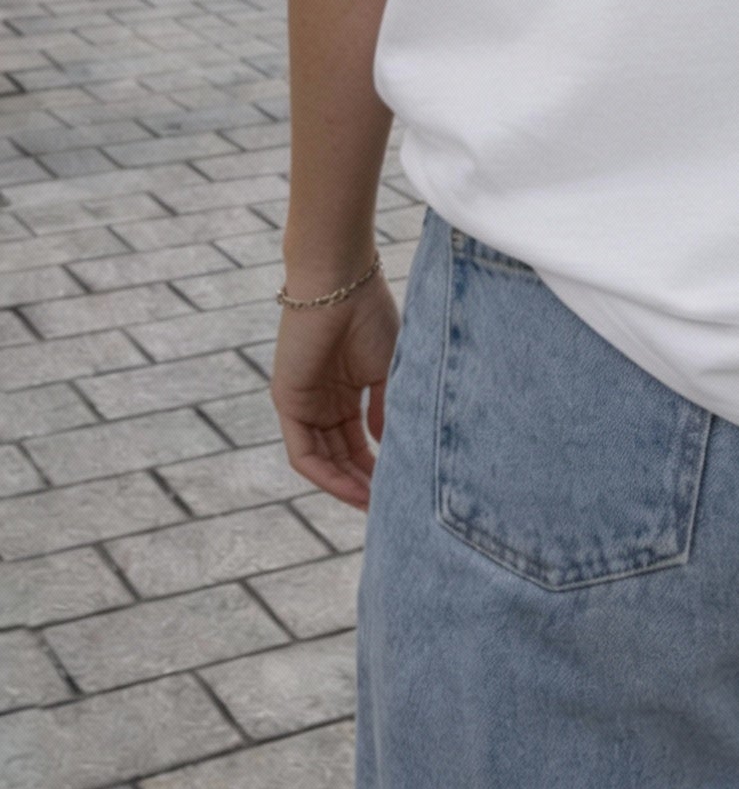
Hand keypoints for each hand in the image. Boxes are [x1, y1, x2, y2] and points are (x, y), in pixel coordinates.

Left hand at [269, 273, 400, 509]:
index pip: (359, 440)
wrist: (341, 282)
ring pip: (323, 458)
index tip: (400, 487)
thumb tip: (386, 446)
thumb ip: (386, 409)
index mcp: (348, 388)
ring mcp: (304, 402)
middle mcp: (324, 399)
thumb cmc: (370, 315)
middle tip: (387, 506)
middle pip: (341, 454)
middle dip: (363, 481)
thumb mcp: (388, 369)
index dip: (378, 465)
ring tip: (373, 504)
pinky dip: (326, 474)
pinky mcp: (287, 401)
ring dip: (346, 484)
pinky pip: (303, 452)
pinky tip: (352, 489)